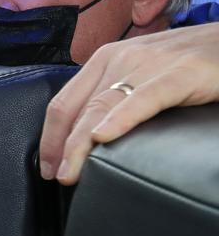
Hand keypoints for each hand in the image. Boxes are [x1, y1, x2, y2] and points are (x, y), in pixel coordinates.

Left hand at [39, 23, 218, 184]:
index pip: (64, 101)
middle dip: (62, 147)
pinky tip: (103, 137)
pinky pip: (144, 99)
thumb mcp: (140, 74)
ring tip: (70, 172)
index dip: (51, 136)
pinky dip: (120, 119)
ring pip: (103, 107)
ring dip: (80, 144)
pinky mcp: (181, 73)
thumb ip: (115, 95)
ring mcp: (149, 64)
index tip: (46, 165)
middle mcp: (120, 58)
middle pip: (79, 108)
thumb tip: (88, 134)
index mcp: (106, 59)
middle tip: (54, 177)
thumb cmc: (188, 62)